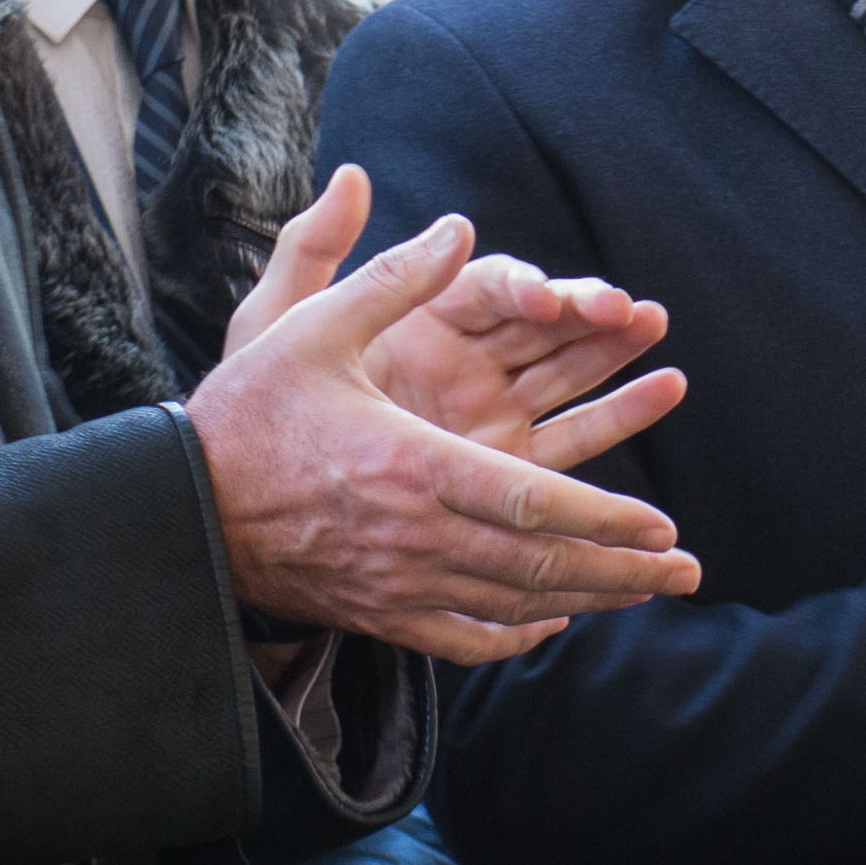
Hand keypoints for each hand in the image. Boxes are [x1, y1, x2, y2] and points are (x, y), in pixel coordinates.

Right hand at [195, 171, 702, 662]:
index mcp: (411, 465)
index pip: (531, 501)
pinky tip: (554, 623)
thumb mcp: (308, 329)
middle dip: (621, 570)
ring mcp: (398, 583)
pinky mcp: (379, 612)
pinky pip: (462, 638)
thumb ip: (391, 279)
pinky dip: (516, 636)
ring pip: (512, 604)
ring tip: (646, 594)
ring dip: (588, 602)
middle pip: (539, 565)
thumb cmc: (248, 413)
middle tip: (685, 571)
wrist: (180, 509)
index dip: (603, 519)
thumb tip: (458, 226)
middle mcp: (415, 535)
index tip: (659, 525)